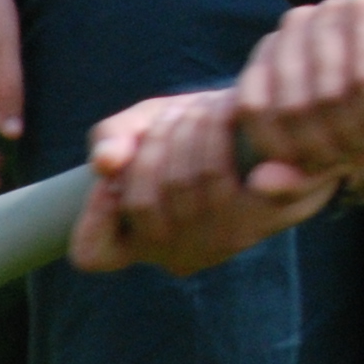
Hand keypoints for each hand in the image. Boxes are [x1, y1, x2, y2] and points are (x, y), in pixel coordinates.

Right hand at [68, 90, 338, 276]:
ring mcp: (222, 242)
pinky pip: (226, 181)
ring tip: (203, 109)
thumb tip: (106, 163)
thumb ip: (114, 138)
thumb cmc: (192, 130)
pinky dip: (219, 140)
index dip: (93, 214)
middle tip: (175, 115)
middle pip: (142, 202)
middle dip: (153, 143)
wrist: (270, 124)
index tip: (111, 173)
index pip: (94, 253)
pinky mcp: (268, 215)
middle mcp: (180, 254)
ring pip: (186, 183)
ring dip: (189, 129)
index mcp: (143, 244)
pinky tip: (230, 116)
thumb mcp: (144, 124)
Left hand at [232, 0, 363, 181]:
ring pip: (329, 95)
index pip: (254, 107)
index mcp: (274, 49)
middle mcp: (297, 23)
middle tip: (356, 158)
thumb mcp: (341, 142)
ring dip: (356, 136)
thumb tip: (258, 184)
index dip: (286, 151)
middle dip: (328, 150)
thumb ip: (298, 171)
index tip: (320, 167)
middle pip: (294, 109)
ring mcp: (334, 11)